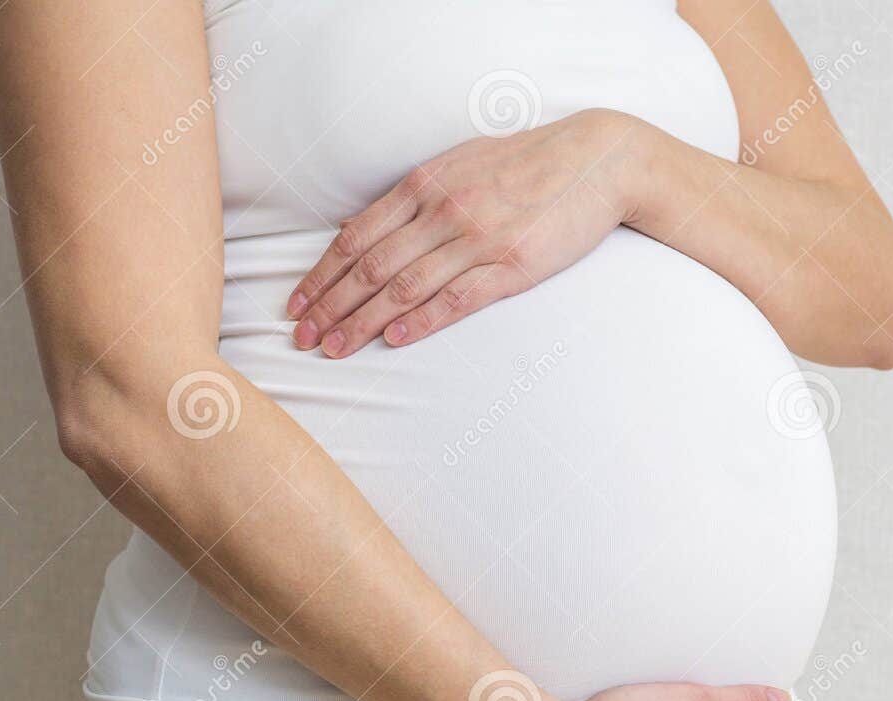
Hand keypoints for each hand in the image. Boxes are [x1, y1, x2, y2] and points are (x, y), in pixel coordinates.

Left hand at [288, 108, 641, 355]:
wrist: (596, 160)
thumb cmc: (528, 162)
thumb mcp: (460, 163)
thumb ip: (413, 196)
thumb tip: (362, 225)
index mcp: (425, 184)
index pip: (356, 236)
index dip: (321, 273)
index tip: (296, 303)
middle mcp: (443, 211)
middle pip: (371, 266)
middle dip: (329, 305)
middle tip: (301, 337)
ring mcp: (477, 240)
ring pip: (405, 287)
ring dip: (363, 321)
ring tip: (334, 348)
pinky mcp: (512, 266)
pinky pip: (457, 299)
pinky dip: (422, 321)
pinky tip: (394, 340)